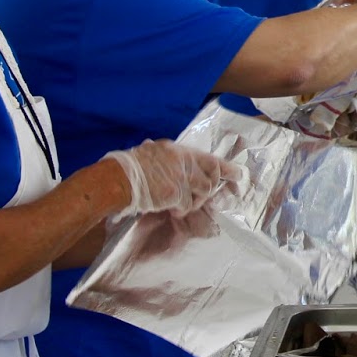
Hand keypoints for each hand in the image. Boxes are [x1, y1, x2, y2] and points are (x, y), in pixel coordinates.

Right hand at [103, 140, 245, 219]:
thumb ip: (161, 155)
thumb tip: (152, 146)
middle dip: (214, 189)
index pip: (208, 158)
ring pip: (203, 192)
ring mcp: (180, 178)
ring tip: (182, 204)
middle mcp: (182, 162)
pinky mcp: (176, 194)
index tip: (239, 175)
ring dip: (196, 201)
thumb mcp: (148, 152)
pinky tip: (172, 209)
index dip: (226, 168)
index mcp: (176, 150)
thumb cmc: (128, 167)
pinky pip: (187, 205)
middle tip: (215, 196)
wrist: (117, 179)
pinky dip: (182, 210)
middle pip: (211, 177)